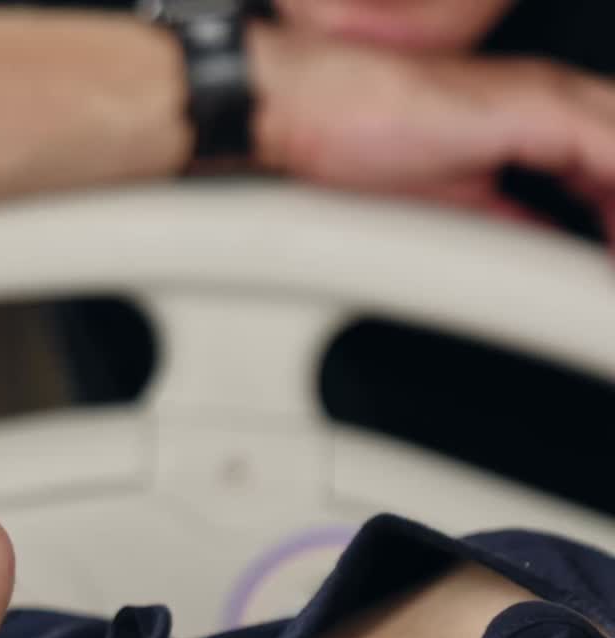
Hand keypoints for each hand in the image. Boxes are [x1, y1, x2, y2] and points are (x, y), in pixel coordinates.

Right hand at [248, 23, 614, 241]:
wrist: (312, 110)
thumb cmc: (355, 144)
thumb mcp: (449, 206)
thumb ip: (504, 225)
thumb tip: (533, 260)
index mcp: (531, 119)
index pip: (603, 173)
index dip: (613, 221)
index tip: (606, 265)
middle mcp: (549, 100)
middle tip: (611, 278)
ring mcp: (548, 99)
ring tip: (612, 276)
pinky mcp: (538, 106)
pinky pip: (613, 151)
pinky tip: (611, 251)